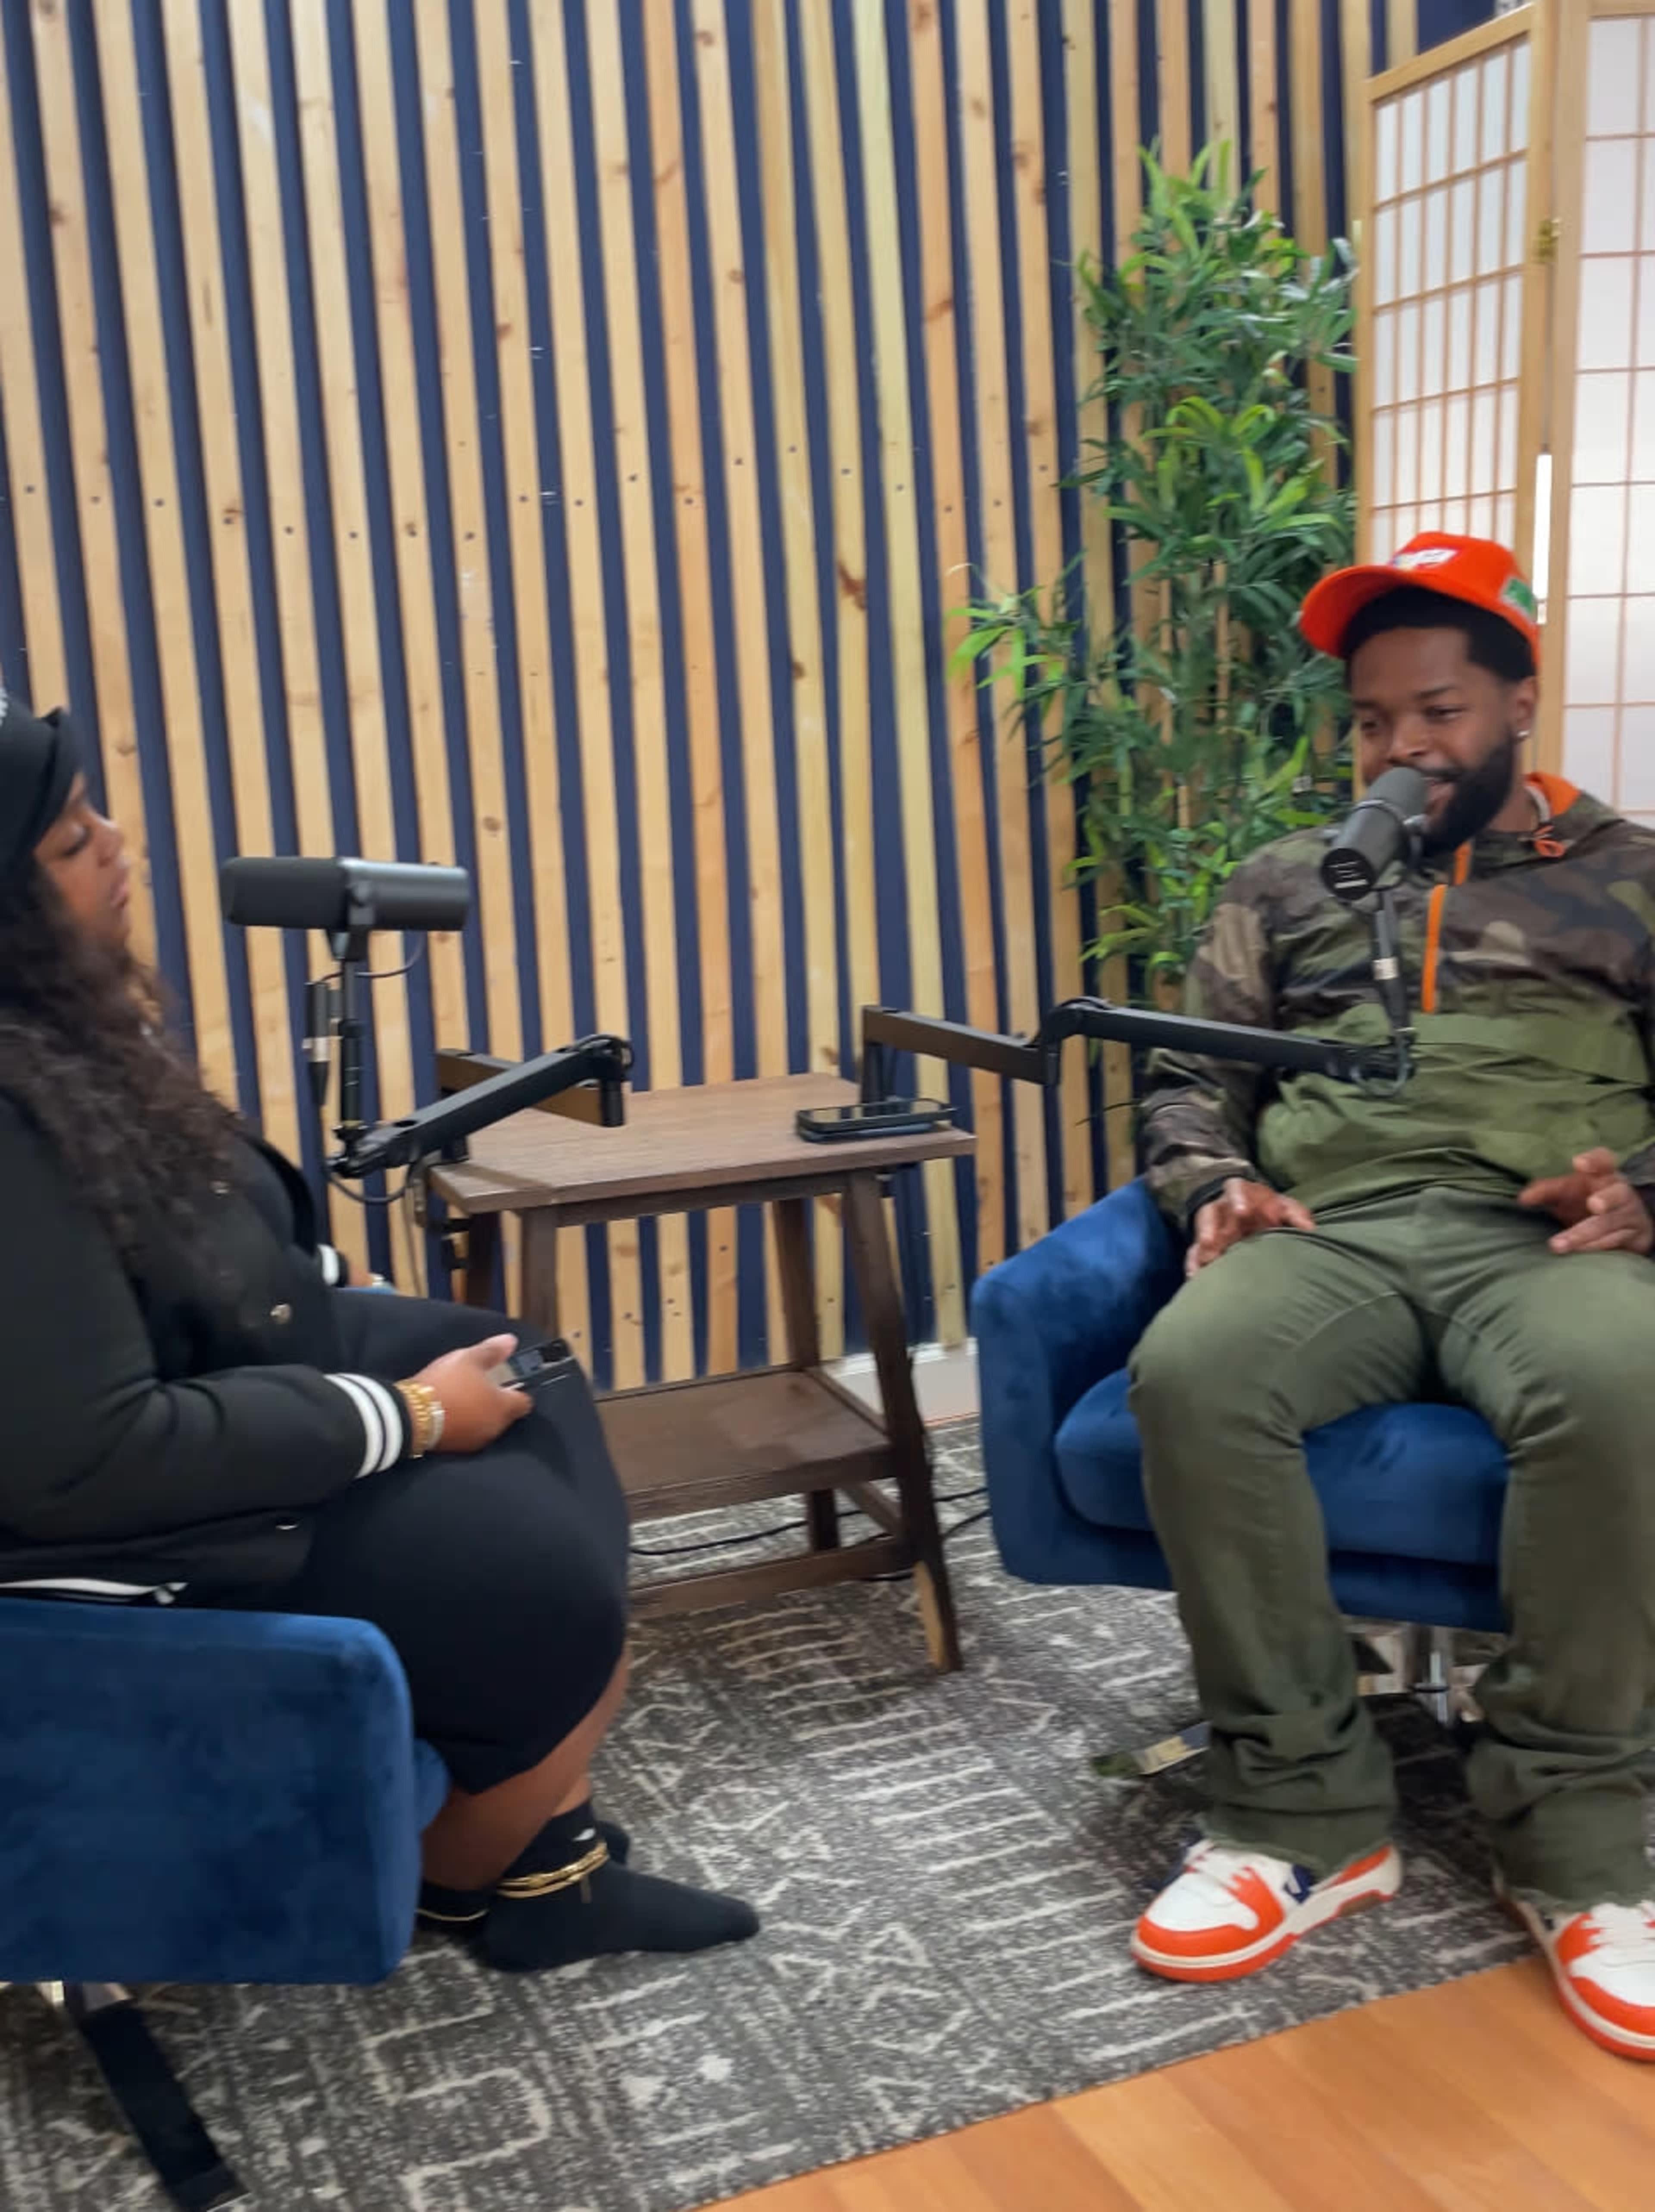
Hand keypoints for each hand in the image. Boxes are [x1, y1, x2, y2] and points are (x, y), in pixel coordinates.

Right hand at [411, 1333, 533, 1452]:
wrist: (411, 1415)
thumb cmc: (447, 1383)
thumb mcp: (469, 1359)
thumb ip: (492, 1351)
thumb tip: (511, 1342)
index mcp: (503, 1407)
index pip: (525, 1402)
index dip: (518, 1389)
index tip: (506, 1381)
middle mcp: (495, 1428)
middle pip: (506, 1414)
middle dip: (497, 1401)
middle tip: (480, 1385)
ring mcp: (476, 1441)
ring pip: (487, 1424)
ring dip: (480, 1413)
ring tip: (463, 1397)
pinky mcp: (457, 1449)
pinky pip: (469, 1433)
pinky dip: (465, 1423)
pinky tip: (451, 1412)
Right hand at [1187, 1179, 1315, 1278]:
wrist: (1251, 1211)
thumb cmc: (1270, 1208)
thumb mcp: (1285, 1206)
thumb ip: (1295, 1214)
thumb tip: (1310, 1229)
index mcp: (1242, 1194)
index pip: (1235, 1189)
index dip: (1237, 1199)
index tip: (1242, 1212)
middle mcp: (1222, 1209)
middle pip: (1210, 1213)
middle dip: (1210, 1227)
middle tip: (1212, 1242)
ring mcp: (1211, 1228)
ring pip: (1200, 1235)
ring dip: (1202, 1248)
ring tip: (1206, 1261)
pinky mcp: (1205, 1246)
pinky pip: (1194, 1253)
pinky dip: (1194, 1264)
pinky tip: (1196, 1277)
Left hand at [1518, 1149, 1653, 1255]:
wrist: (1622, 1226)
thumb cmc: (1586, 1201)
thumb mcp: (1566, 1192)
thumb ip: (1545, 1191)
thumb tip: (1522, 1199)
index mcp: (1604, 1175)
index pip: (1605, 1160)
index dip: (1595, 1160)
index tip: (1578, 1163)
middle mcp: (1620, 1193)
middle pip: (1618, 1193)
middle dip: (1607, 1198)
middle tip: (1594, 1204)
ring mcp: (1629, 1215)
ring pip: (1611, 1223)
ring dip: (1585, 1235)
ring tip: (1559, 1244)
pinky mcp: (1635, 1237)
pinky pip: (1614, 1243)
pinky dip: (1594, 1248)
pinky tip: (1577, 1253)